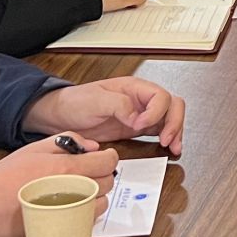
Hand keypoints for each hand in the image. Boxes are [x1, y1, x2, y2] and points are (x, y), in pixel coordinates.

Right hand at [0, 137, 119, 236]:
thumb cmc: (4, 180)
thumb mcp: (32, 149)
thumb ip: (66, 141)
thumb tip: (91, 146)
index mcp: (67, 169)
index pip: (107, 162)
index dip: (107, 157)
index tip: (102, 157)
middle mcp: (74, 192)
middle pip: (107, 182)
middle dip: (100, 174)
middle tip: (85, 171)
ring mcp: (71, 214)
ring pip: (101, 203)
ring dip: (95, 194)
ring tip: (76, 189)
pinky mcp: (64, 231)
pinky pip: (88, 220)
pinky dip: (86, 211)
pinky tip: (71, 205)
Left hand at [24, 76, 186, 153]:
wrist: (61, 116)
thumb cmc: (75, 102)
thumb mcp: (95, 100)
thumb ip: (119, 105)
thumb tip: (138, 117)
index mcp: (134, 88)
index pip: (160, 96)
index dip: (155, 112)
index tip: (140, 126)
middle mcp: (141, 100)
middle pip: (172, 105)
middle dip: (174, 122)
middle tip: (168, 140)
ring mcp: (140, 114)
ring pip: (170, 118)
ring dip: (175, 131)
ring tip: (174, 147)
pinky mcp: (136, 128)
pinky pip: (159, 130)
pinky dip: (167, 138)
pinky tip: (168, 148)